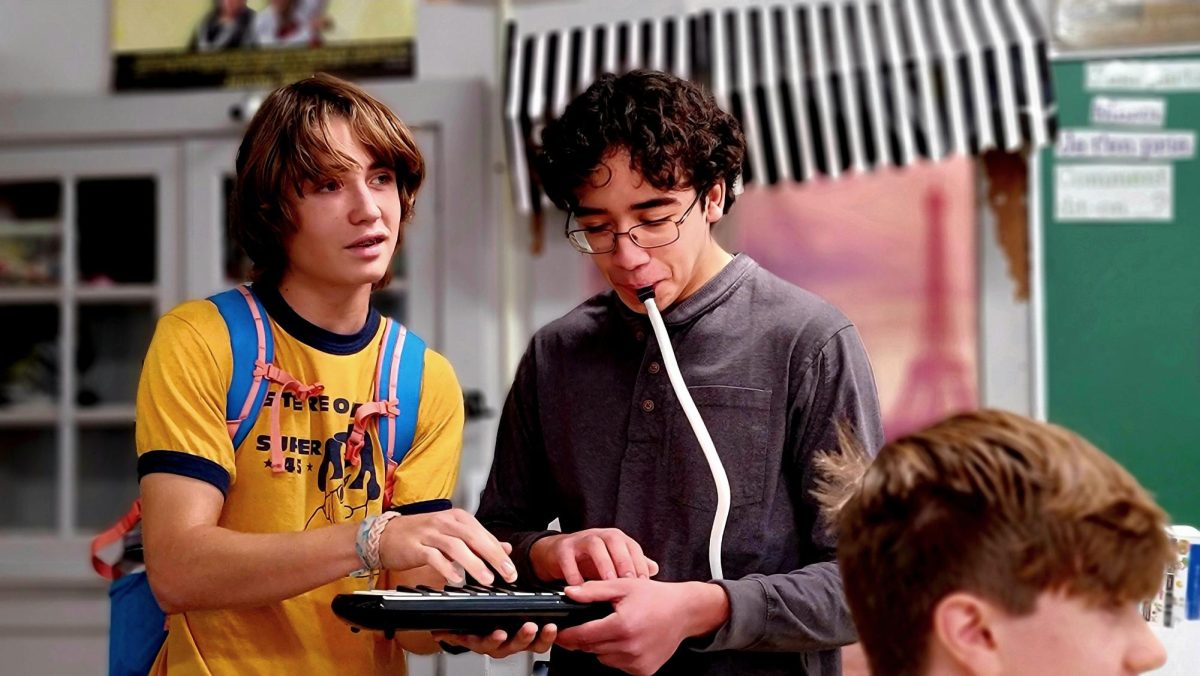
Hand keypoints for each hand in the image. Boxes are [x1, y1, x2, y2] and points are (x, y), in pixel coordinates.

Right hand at [378, 509, 515, 585]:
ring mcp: (429, 533)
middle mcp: (445, 522)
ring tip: (486, 579)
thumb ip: (478, 541)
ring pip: (456, 547)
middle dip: (493, 557)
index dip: (499, 552)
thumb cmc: (422, 535)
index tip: (511, 569)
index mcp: (457, 518)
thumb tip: (505, 548)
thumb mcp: (453, 534)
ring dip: (473, 564)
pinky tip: (456, 579)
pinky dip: (446, 568)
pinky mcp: (415, 547)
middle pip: (474, 538)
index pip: (483, 534)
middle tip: (507, 573)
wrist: (386, 535)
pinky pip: (433, 557)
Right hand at [433, 622, 557, 658]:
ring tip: (547, 628)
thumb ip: (451, 630)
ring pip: (529, 645)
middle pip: (511, 646)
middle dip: (521, 638)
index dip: (493, 640)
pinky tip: (554, 627)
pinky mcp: (532, 639)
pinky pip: (541, 642)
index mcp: (483, 641)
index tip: (499, 633)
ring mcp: (516, 643)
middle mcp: (500, 644)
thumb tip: (437, 631)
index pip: (486, 643)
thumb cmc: (476, 623)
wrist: (489, 619)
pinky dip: (549, 637)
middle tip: (529, 627)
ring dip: (539, 638)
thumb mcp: (462, 626)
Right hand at [530, 528, 658, 583]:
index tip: (645, 583)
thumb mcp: (612, 563)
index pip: (632, 546)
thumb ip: (632, 565)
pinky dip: (574, 573)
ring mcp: (579, 540)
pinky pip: (569, 559)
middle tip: (629, 582)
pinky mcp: (562, 548)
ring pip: (594, 545)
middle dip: (624, 560)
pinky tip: (581, 588)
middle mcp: (599, 535)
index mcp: (615, 539)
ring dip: (603, 563)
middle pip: (615, 541)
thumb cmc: (588, 560)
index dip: (639, 563)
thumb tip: (654, 569)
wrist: (556, 555)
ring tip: (608, 582)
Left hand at [555, 579, 729, 675]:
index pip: (583, 636)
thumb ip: (593, 590)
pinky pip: (619, 665)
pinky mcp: (644, 670)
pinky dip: (617, 654)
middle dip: (585, 638)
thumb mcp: (623, 586)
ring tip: (615, 628)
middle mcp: (630, 648)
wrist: (684, 612)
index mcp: (622, 626)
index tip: (559, 632)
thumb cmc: (655, 597)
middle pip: (591, 648)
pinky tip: (627, 639)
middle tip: (591, 624)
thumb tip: (569, 592)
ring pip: (603, 658)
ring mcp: (637, 662)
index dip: (567, 635)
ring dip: (601, 646)